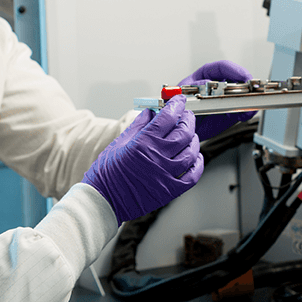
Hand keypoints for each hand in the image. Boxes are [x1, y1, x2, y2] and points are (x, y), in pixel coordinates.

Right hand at [81, 96, 202, 221]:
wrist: (104, 200)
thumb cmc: (107, 174)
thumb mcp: (119, 143)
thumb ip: (138, 126)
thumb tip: (150, 113)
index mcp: (143, 143)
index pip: (167, 117)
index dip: (176, 105)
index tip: (179, 101)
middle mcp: (157, 157)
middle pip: (183, 132)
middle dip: (187, 120)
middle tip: (185, 116)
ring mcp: (166, 175)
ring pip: (191, 152)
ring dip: (193, 140)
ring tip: (189, 136)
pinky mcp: (170, 190)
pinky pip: (193, 175)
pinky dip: (197, 164)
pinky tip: (194, 157)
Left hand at [180, 60, 256, 139]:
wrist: (178, 130)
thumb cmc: (177, 110)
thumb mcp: (180, 97)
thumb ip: (192, 88)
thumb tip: (206, 82)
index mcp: (203, 77)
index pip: (221, 68)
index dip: (234, 70)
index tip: (242, 76)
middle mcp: (216, 87)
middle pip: (236, 80)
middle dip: (246, 84)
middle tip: (251, 91)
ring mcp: (224, 99)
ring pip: (243, 95)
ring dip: (249, 99)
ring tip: (247, 106)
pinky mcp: (229, 113)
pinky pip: (242, 110)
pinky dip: (246, 112)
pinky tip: (244, 114)